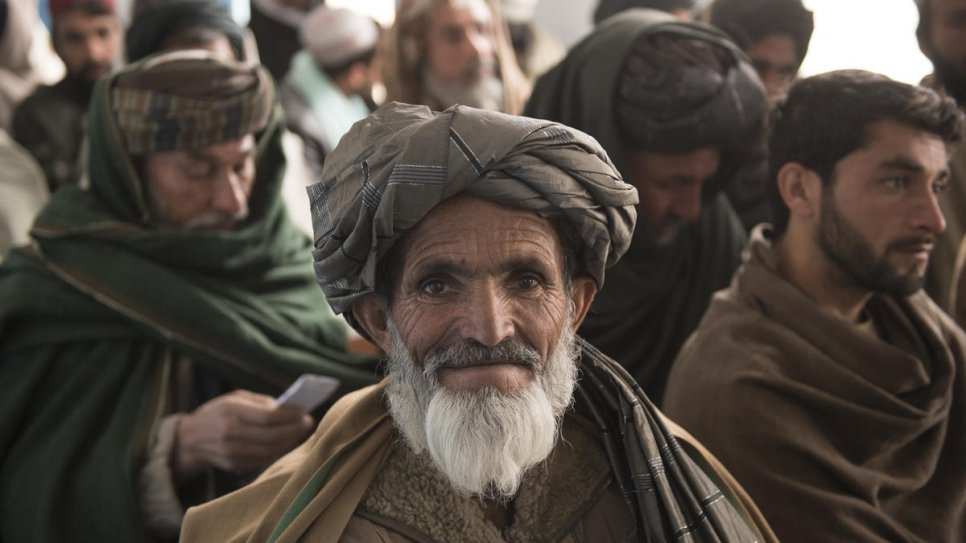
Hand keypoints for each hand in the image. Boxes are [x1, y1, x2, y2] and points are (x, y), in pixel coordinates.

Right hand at [172, 390, 312, 482]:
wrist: (190, 439)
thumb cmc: (218, 412)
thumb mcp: (234, 398)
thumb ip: (260, 402)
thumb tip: (287, 408)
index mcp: (230, 411)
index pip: (266, 417)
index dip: (289, 416)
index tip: (304, 411)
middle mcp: (229, 433)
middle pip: (271, 436)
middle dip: (294, 429)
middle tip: (307, 422)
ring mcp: (231, 453)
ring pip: (270, 450)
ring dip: (289, 441)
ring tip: (299, 432)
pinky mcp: (235, 465)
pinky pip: (263, 460)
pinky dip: (278, 451)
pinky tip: (286, 442)